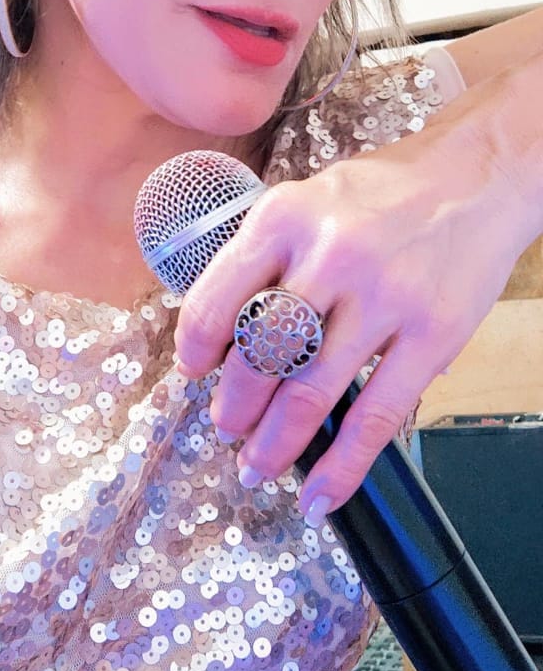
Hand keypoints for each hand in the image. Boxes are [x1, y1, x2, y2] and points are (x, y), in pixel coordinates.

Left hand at [173, 91, 536, 523]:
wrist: (477, 175)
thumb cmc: (383, 192)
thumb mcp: (308, 199)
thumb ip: (266, 256)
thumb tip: (224, 333)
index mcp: (285, 217)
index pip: (216, 300)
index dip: (195, 350)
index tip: (194, 373)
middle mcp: (330, 255)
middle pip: (259, 356)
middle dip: (234, 408)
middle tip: (227, 429)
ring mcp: (385, 297)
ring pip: (310, 394)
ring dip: (275, 445)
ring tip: (258, 466)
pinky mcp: (433, 335)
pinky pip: (376, 417)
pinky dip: (342, 468)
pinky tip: (319, 495)